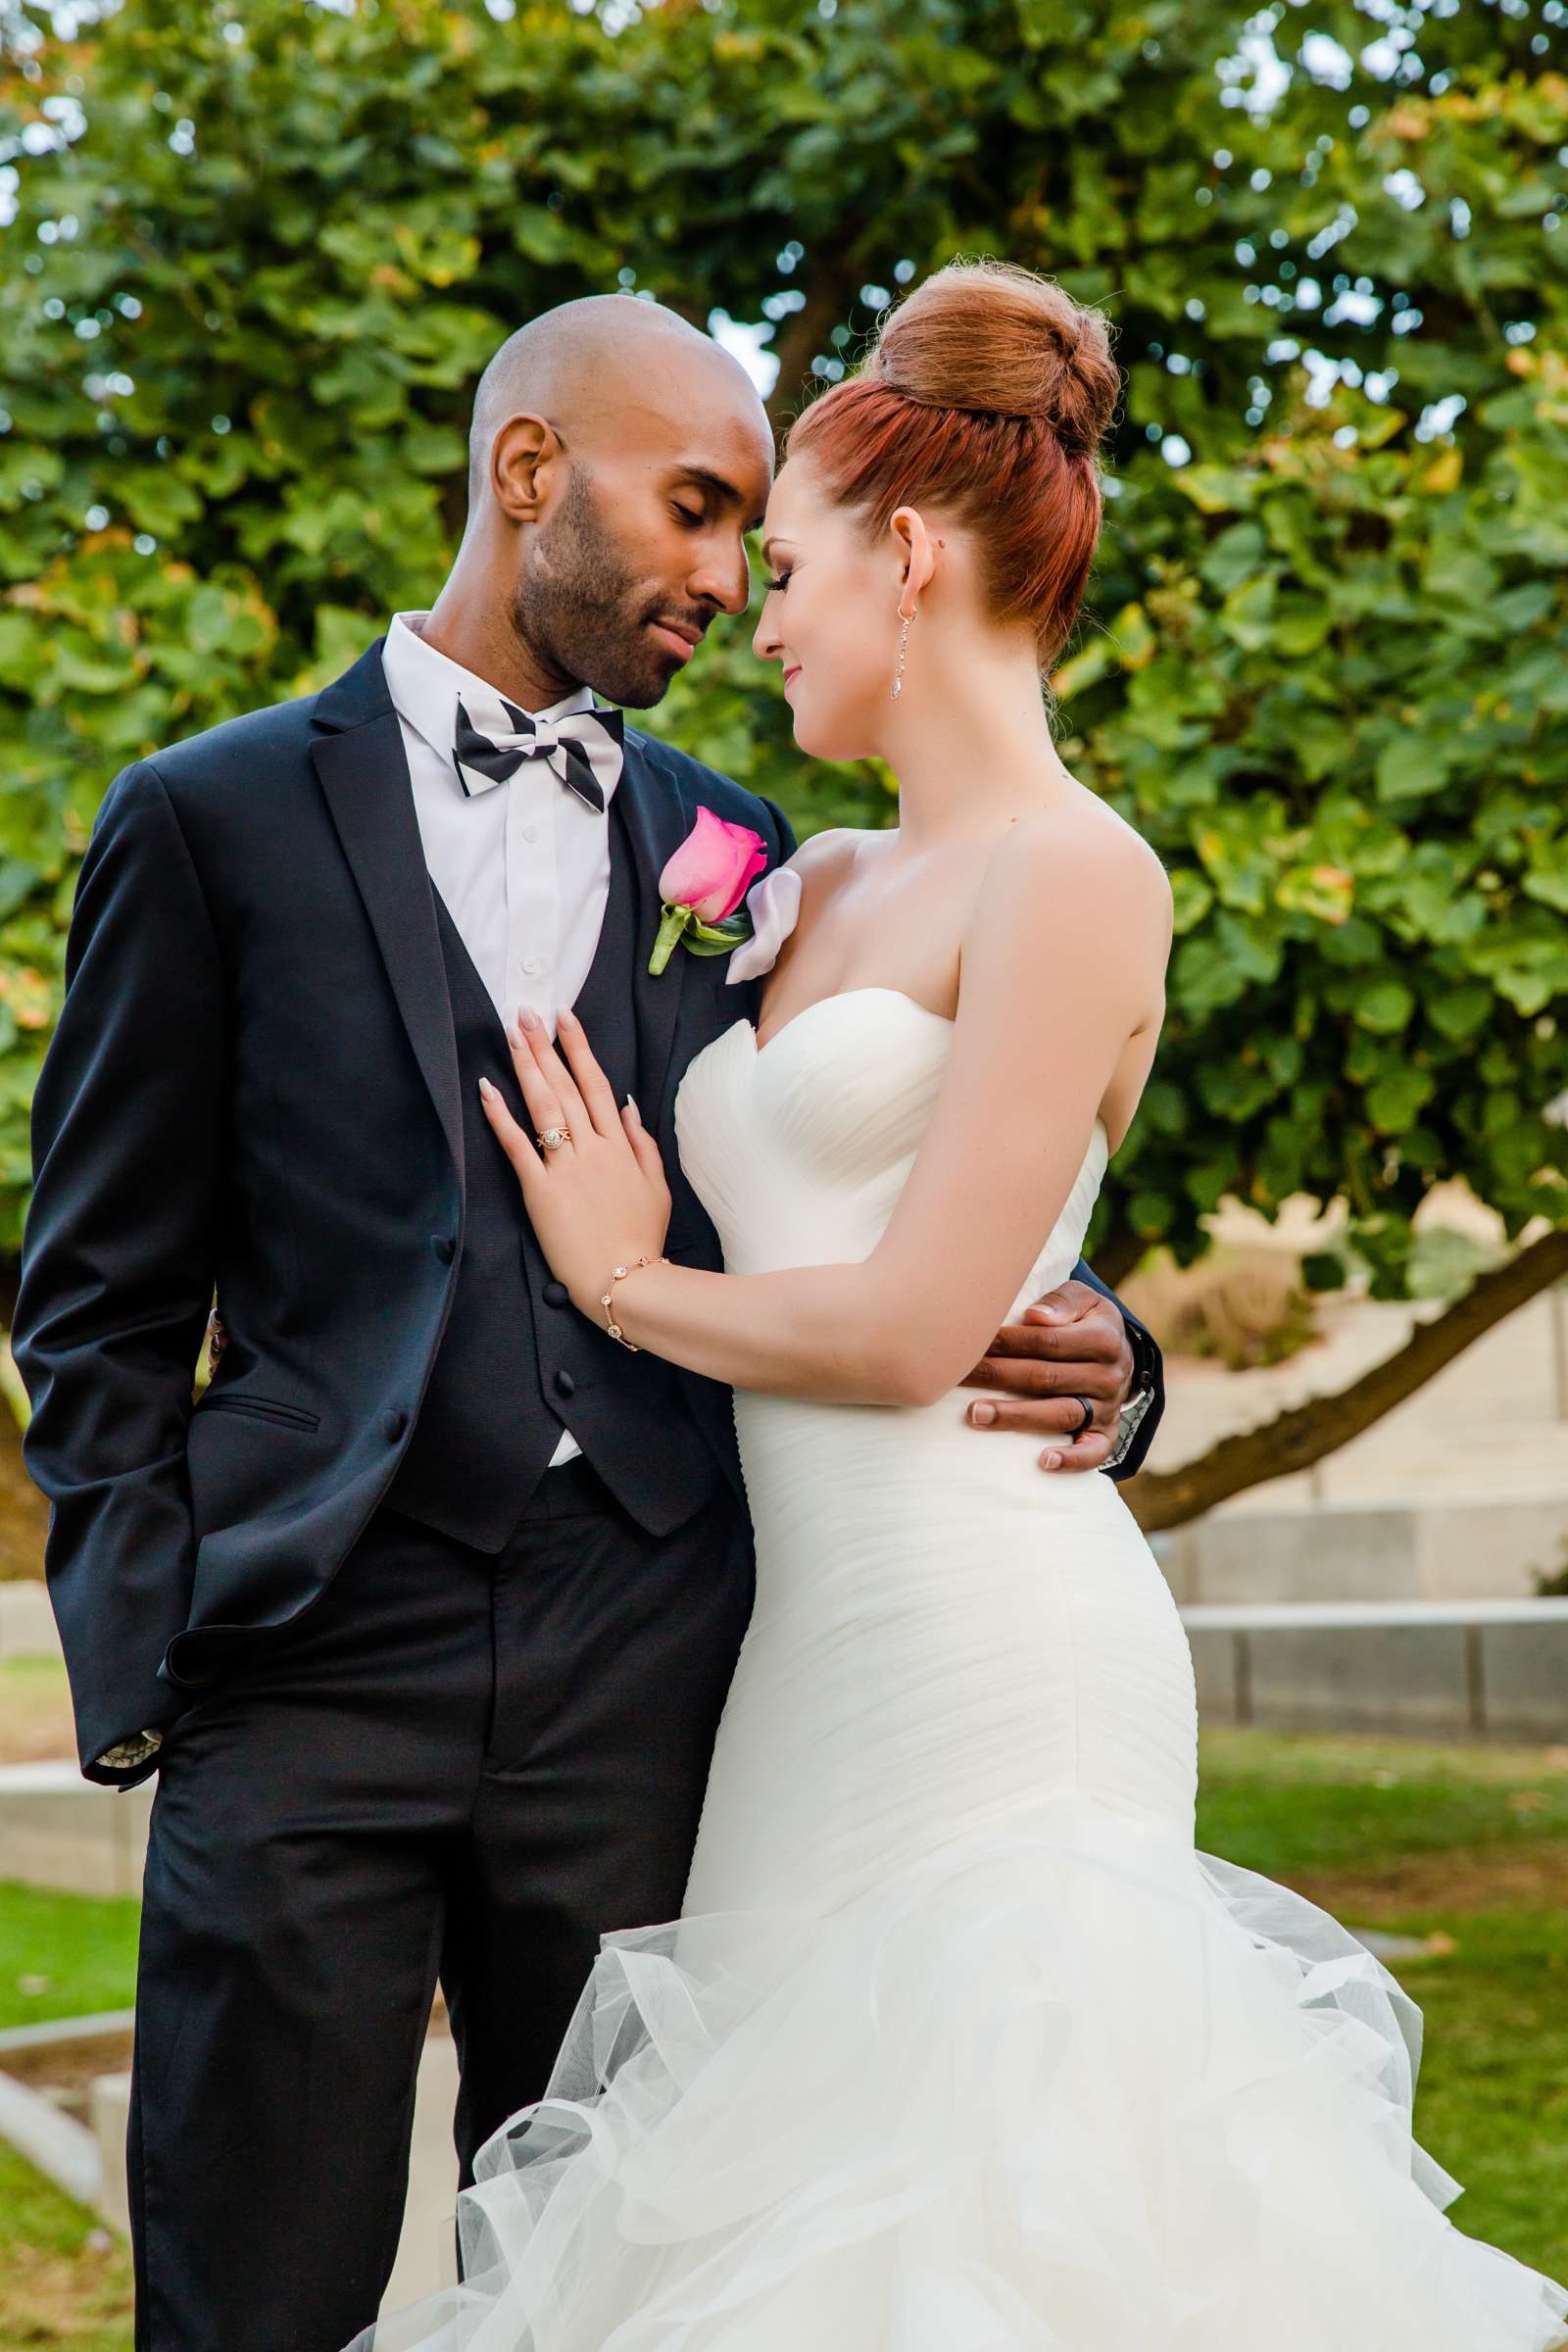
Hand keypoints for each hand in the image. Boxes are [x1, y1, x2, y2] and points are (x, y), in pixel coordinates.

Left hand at [479, 1005, 670, 1319]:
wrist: (626, 1280)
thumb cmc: (642, 1238)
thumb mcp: (657, 1186)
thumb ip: (643, 1142)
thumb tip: (629, 1104)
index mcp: (620, 1146)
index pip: (596, 1085)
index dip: (579, 1048)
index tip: (565, 1017)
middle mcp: (593, 1149)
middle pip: (565, 1087)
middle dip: (544, 1046)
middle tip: (526, 1013)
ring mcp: (565, 1168)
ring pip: (543, 1107)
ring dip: (525, 1067)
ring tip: (510, 1036)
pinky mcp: (540, 1191)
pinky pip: (518, 1146)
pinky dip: (501, 1116)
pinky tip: (488, 1089)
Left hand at [959, 1278, 1134, 1473]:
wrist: (1120, 1352)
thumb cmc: (1085, 1321)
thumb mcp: (1083, 1299)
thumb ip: (1061, 1302)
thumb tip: (1034, 1315)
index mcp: (1103, 1338)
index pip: (1048, 1341)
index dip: (1008, 1342)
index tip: (973, 1341)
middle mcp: (1108, 1375)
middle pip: (1046, 1378)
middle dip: (998, 1376)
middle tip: (959, 1377)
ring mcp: (1108, 1408)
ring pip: (1060, 1415)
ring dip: (1016, 1417)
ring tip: (977, 1415)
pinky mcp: (1106, 1434)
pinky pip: (1093, 1452)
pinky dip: (1071, 1460)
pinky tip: (1043, 1462)